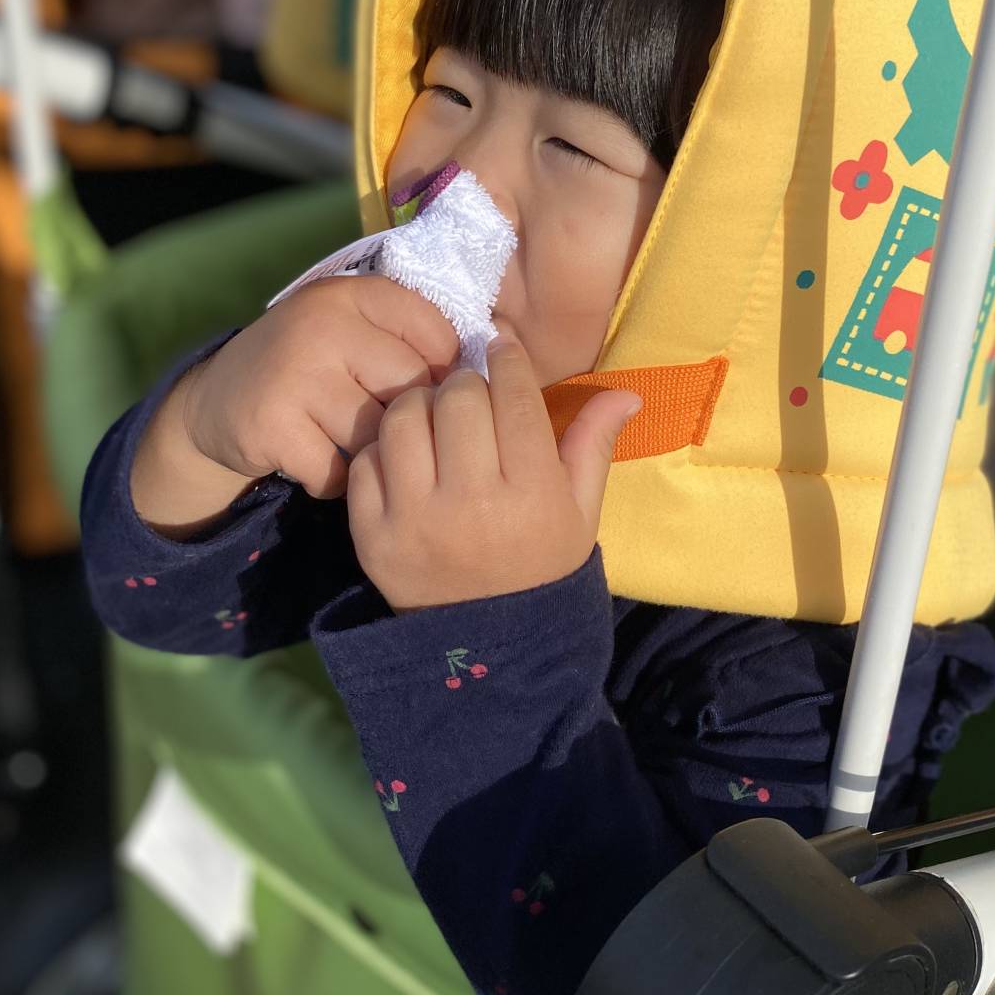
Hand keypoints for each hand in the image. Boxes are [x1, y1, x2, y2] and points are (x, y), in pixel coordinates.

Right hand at [129, 279, 460, 532]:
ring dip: (371, 453)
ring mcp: (296, 373)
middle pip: (411, 388)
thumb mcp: (354, 330)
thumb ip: (410, 337)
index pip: (437, 334)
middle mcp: (324, 323)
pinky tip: (317, 460)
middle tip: (381, 425)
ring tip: (347, 440)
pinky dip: (335, 479)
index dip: (440, 374)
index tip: (422, 391)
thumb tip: (495, 365)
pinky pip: (339, 471)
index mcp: (355, 293)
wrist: (215, 400)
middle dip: (406, 419)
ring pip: (378, 434)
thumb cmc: (310, 367)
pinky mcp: (272, 424)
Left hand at [347, 337, 639, 609]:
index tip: (501, 346)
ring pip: (404, 418)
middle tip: (471, 392)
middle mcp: (470, 503)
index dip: (507, 360)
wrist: (490, 647)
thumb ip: (594, 445)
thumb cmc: (542, 567)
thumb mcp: (580, 512)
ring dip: (420, 405)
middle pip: (457, 398)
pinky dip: (384, 449)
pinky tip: (407, 459)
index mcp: (531, 495)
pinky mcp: (370, 536)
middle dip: (465, 382)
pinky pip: (366, 461)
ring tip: (435, 418)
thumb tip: (627, 390)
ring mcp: (413, 520)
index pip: (514, 397)